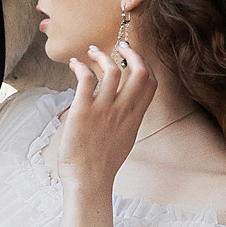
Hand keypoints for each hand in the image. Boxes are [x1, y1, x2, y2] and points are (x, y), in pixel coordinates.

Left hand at [60, 36, 150, 203]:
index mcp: (135, 117)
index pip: (151, 83)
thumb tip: (125, 106)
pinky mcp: (83, 111)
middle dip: (131, 52)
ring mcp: (104, 110)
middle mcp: (123, 110)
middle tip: (120, 46)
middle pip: (139, 71)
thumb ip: (127, 119)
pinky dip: (80, 66)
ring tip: (91, 52)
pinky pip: (85, 80)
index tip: (134, 57)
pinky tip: (74, 64)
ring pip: (111, 70)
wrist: (89, 180)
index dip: (145, 64)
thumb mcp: (125, 138)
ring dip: (101, 55)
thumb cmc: (103, 163)